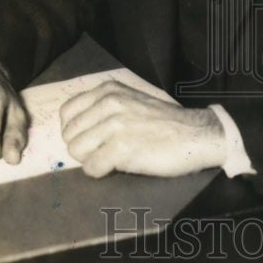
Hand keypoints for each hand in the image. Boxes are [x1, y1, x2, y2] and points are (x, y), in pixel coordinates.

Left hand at [59, 80, 225, 177]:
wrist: (195, 134)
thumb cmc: (163, 122)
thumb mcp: (131, 101)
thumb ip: (104, 107)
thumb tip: (74, 128)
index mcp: (108, 90)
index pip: (67, 112)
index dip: (75, 130)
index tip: (91, 138)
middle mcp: (109, 103)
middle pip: (69, 134)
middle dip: (83, 147)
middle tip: (104, 151)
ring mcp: (115, 125)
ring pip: (76, 151)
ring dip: (91, 159)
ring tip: (112, 157)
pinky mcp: (121, 148)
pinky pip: (91, 167)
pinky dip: (101, 172)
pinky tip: (118, 166)